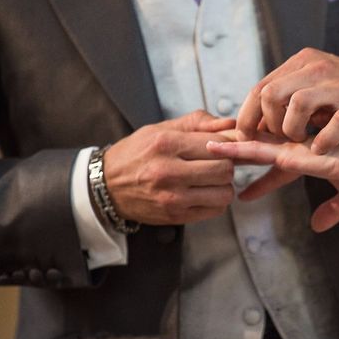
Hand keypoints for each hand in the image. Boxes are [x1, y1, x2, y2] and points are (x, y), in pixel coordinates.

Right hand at [103, 110, 235, 224]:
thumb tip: (231, 123)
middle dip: (227, 165)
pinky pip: (215, 210)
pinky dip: (216, 201)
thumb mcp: (161, 129)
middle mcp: (168, 171)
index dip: (227, 145)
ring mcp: (172, 197)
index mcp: (166, 144)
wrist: (107, 186)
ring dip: (224, 186)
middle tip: (218, 164)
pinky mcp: (175, 216)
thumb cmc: (136, 154)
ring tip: (211, 180)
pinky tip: (204, 193)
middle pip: (224, 169)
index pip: (217, 145)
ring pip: (224, 193)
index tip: (222, 147)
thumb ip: (198, 123)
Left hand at [207, 125, 338, 231]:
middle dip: (236, 154)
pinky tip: (226, 149)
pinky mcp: (297, 152)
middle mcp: (296, 151)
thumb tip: (317, 227)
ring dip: (232, 149)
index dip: (259, 185)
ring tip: (207, 148)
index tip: (243, 195)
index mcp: (306, 159)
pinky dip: (244, 150)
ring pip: (256, 148)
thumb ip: (333, 210)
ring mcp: (295, 150)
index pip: (276, 171)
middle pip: (259, 151)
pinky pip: (264, 151)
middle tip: (210, 153)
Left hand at [236, 48, 338, 153]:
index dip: (247, 116)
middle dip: (268, 124)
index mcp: (301, 64)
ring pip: (300, 103)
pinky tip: (321, 149)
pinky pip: (337, 121)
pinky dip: (325, 139)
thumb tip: (247, 132)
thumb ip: (283, 106)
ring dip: (293, 130)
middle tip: (277, 140)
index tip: (243, 137)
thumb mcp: (313, 91)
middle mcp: (318, 69)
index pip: (260, 88)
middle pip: (272, 93)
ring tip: (301, 142)